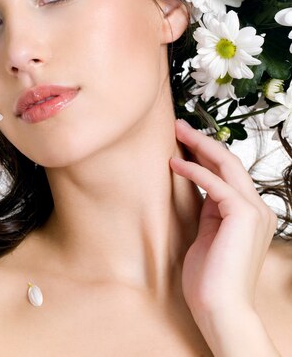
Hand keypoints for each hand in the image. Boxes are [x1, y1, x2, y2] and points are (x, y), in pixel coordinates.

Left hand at [169, 119, 277, 321]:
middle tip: (177, 125)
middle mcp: (256, 208)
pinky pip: (216, 184)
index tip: (181, 139)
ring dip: (199, 145)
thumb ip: (207, 210)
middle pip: (229, 161)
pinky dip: (195, 170)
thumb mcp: (206, 234)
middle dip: (202, 140)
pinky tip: (175, 164)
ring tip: (175, 133)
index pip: (227, 172)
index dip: (204, 152)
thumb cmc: (207, 277)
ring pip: (227, 165)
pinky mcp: (243, 216)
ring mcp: (253, 211)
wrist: (218, 307)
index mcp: (247, 213)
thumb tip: (195, 185)